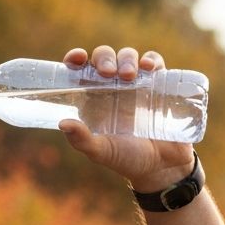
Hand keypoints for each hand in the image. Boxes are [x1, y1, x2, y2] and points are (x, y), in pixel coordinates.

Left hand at [57, 45, 194, 191]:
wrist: (162, 167)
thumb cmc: (127, 160)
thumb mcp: (101, 152)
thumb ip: (82, 139)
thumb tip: (62, 123)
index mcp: (93, 99)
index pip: (80, 71)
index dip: (76, 59)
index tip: (77, 58)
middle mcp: (112, 88)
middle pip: (104, 58)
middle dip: (105, 58)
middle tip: (108, 73)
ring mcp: (136, 84)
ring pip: (128, 56)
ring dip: (127, 59)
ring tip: (129, 76)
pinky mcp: (158, 85)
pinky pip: (154, 63)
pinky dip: (151, 60)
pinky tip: (149, 68)